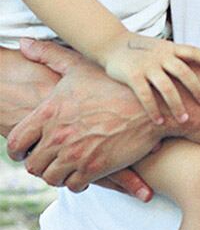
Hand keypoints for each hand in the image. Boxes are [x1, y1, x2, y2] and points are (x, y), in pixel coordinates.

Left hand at [7, 39, 165, 190]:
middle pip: (32, 165)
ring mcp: (76, 153)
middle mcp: (59, 135)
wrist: (153, 105)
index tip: (24, 151)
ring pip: (51, 177)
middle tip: (48, 160)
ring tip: (65, 168)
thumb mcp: (81, 67)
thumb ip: (50, 56)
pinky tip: (83, 173)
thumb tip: (24, 44)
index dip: (17, 150)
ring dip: (56, 175)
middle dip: (38, 165)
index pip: (16, 142)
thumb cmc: (116, 84)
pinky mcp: (95, 167)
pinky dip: (75, 182)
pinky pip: (74, 184)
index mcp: (50, 112)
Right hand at [101, 34, 199, 124]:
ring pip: (167, 87)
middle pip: (184, 72)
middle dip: (197, 88)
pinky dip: (154, 110)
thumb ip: (175, 58)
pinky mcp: (132, 76)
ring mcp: (147, 66)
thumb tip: (199, 72)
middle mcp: (161, 55)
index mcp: (171, 48)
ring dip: (177, 105)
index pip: (195, 52)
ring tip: (184, 120)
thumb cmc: (141, 50)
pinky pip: (146, 96)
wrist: (111, 44)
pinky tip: (160, 121)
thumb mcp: (161, 49)